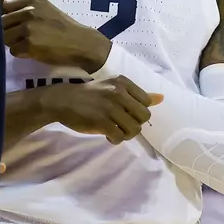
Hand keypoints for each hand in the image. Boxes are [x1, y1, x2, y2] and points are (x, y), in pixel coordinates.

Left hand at [1, 0, 111, 71]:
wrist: (81, 43)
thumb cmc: (65, 28)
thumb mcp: (47, 9)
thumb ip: (26, 7)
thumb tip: (4, 5)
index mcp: (33, 2)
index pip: (6, 8)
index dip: (7, 18)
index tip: (11, 25)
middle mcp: (29, 12)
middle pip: (2, 23)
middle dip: (8, 32)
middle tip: (20, 38)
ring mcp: (28, 29)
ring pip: (5, 37)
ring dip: (13, 43)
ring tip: (27, 45)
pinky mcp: (28, 44)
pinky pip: (13, 50)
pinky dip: (20, 53)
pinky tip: (32, 52)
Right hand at [39, 78, 161, 142]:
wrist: (63, 100)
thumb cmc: (90, 95)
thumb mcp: (114, 88)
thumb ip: (137, 94)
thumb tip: (161, 98)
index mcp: (123, 83)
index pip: (146, 102)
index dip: (138, 112)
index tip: (126, 113)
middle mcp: (118, 92)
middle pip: (143, 117)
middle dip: (134, 124)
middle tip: (122, 124)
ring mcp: (110, 107)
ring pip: (134, 129)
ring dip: (126, 134)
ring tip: (115, 130)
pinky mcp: (101, 121)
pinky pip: (119, 137)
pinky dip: (115, 140)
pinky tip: (108, 135)